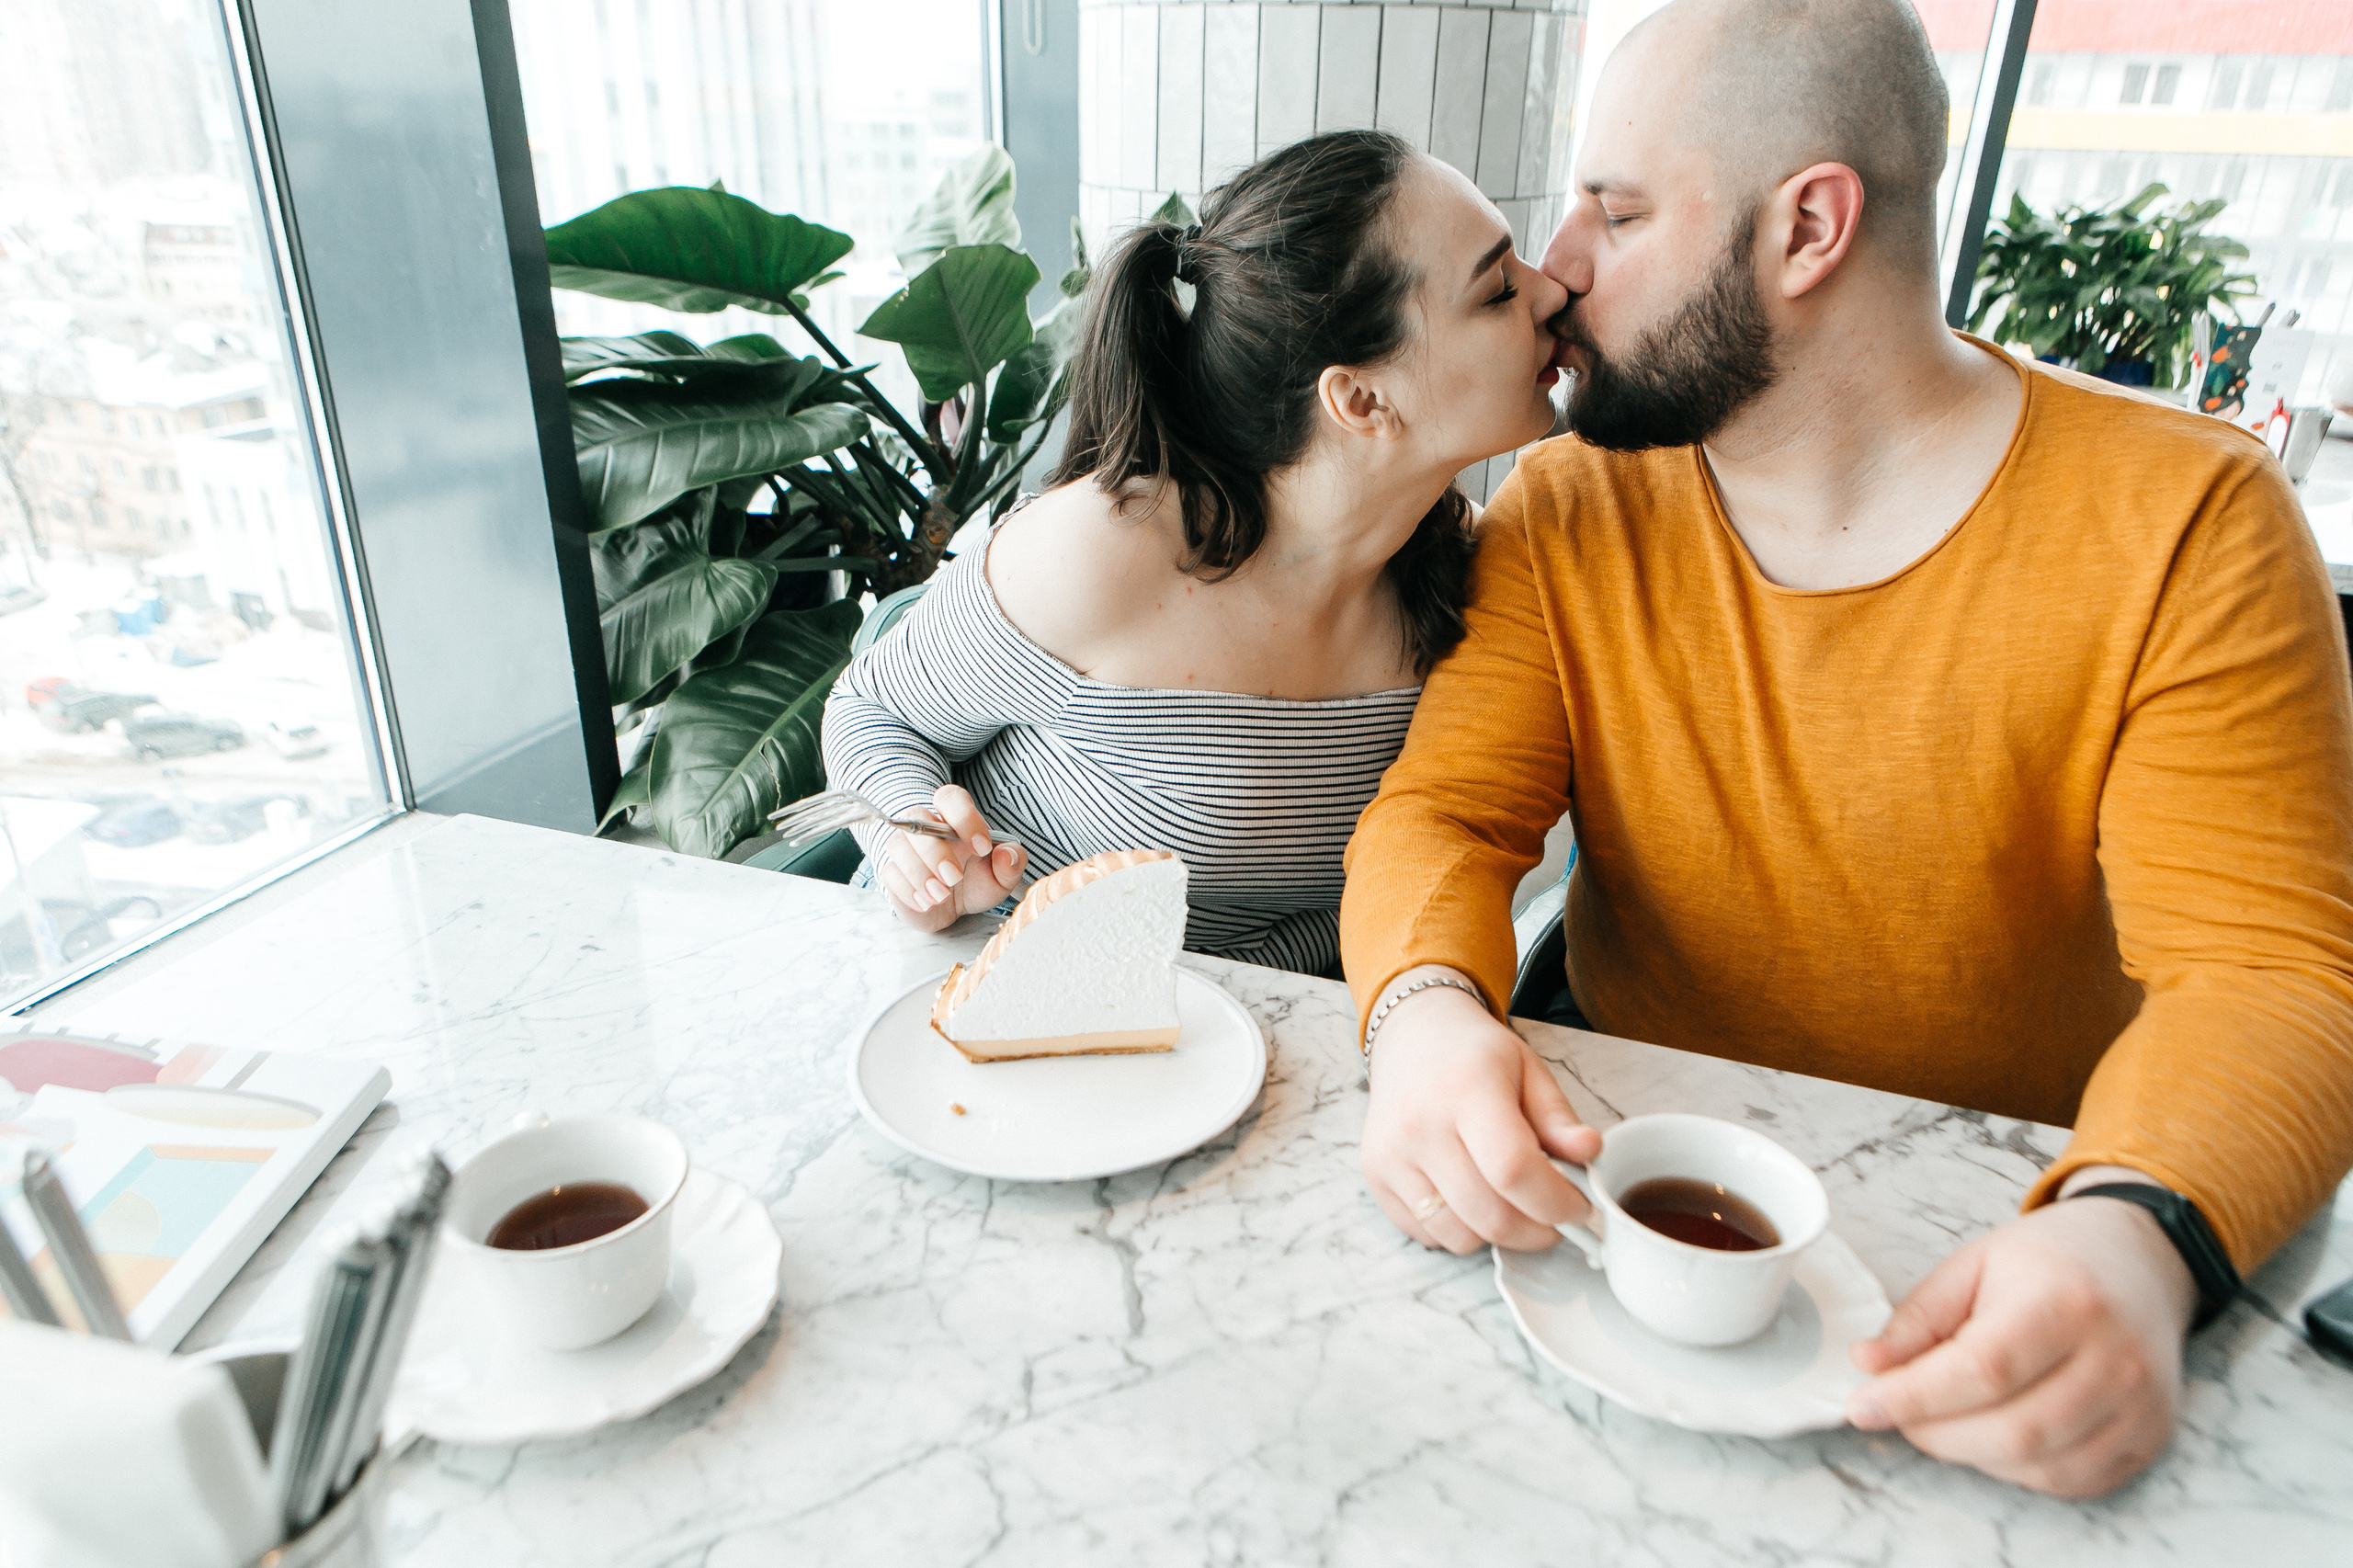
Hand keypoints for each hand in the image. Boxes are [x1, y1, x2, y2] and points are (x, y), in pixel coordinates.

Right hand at [874, 784, 1026, 933]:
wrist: (952, 910)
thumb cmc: (975, 883)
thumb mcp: (1001, 877)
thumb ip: (1012, 863)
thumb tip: (1008, 853)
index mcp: (955, 819)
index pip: (951, 797)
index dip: (965, 817)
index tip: (982, 847)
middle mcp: (926, 827)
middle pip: (917, 817)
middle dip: (936, 850)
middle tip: (954, 878)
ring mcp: (905, 848)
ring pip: (898, 844)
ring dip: (920, 873)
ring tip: (941, 896)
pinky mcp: (892, 872)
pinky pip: (890, 872)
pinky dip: (908, 890)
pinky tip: (926, 904)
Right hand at [1360, 969, 1602, 1252]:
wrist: (1411, 1036)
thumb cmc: (1474, 1056)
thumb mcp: (1528, 1070)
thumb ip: (1559, 1118)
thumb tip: (1589, 1153)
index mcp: (1466, 1090)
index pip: (1513, 1170)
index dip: (1555, 1202)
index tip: (1579, 1206)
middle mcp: (1419, 1125)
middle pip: (1489, 1214)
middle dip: (1537, 1231)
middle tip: (1555, 1217)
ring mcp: (1391, 1155)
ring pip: (1459, 1236)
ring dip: (1498, 1235)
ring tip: (1512, 1205)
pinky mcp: (1375, 1176)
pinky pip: (1427, 1234)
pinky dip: (1460, 1231)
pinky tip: (1472, 1198)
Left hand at [1847, 1176, 2196, 1497]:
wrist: (2137, 1260)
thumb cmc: (2047, 1261)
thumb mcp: (1973, 1265)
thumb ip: (1919, 1319)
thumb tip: (1869, 1367)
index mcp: (2066, 1302)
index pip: (1983, 1370)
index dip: (1915, 1397)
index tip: (1861, 1406)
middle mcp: (2115, 1359)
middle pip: (2013, 1430)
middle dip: (1936, 1433)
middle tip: (1896, 1413)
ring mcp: (2140, 1406)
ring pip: (2040, 1465)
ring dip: (1972, 1455)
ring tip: (1943, 1419)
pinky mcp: (2149, 1438)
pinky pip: (2071, 1480)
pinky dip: (2017, 1470)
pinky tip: (1992, 1435)